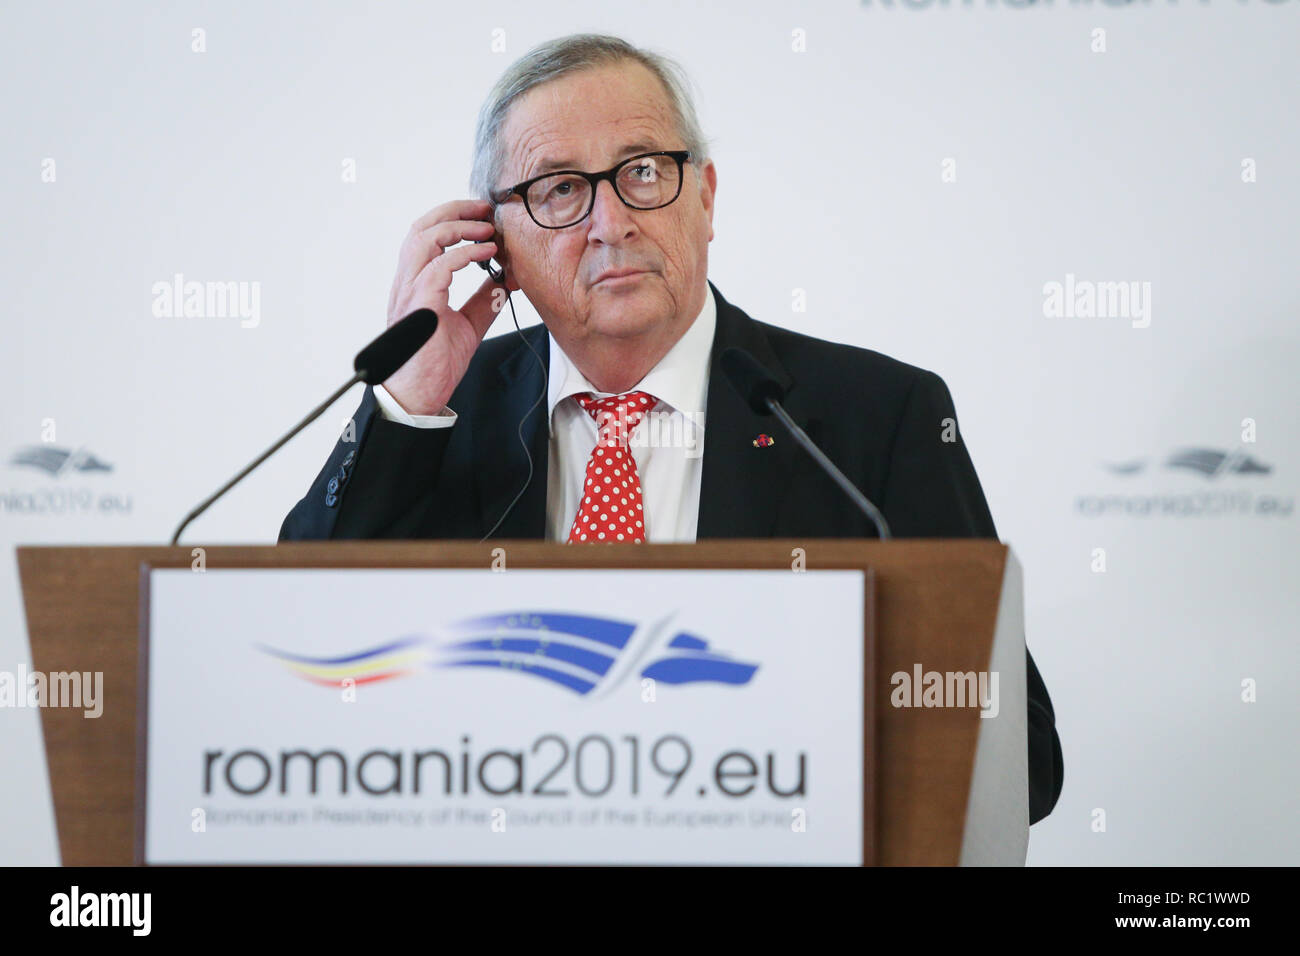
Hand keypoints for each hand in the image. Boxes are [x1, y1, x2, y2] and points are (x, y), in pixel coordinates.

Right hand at [382, 199, 517, 414]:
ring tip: (488, 229)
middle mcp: (408, 283)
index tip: (484, 217)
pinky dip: (466, 254)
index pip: (426, 237)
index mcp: (416, 284)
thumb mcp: (469, 325)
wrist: (419, 396)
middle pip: (421, 227)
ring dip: (459, 226)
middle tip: (486, 209)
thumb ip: (483, 300)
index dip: (453, 219)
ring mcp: (411, 292)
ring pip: (424, 238)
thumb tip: (504, 280)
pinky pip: (440, 266)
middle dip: (454, 210)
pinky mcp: (421, 305)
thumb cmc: (434, 366)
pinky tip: (488, 254)